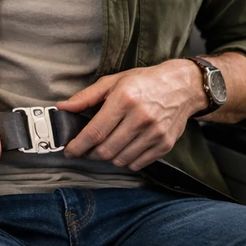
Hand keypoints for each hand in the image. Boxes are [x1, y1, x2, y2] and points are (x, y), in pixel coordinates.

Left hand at [55, 60, 204, 170]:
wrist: (182, 87)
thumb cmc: (144, 82)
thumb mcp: (113, 81)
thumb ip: (86, 96)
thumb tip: (63, 107)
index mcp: (125, 99)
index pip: (95, 131)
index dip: (78, 145)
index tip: (69, 151)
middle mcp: (141, 117)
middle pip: (107, 149)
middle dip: (90, 153)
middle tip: (85, 149)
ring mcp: (155, 133)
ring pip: (121, 159)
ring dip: (107, 158)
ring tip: (104, 147)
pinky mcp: (165, 144)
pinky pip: (138, 164)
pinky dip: (126, 161)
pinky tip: (122, 150)